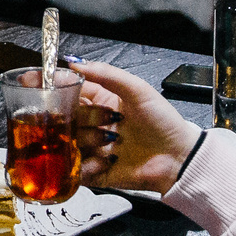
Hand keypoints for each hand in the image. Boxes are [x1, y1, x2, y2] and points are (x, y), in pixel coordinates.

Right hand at [70, 59, 202, 192]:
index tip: (55, 88)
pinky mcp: (96, 172)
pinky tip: (107, 160)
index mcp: (102, 103)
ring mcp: (94, 149)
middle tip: (101, 119)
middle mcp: (94, 125)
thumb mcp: (138, 90)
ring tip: (109, 141)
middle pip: (67, 118)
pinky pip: (77, 170)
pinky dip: (87, 166)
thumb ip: (107, 74)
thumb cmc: (163, 122)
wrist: (179, 158)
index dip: (62, 90)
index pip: (73, 92)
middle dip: (79, 118)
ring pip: (69, 144)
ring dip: (86, 141)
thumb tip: (75, 63)